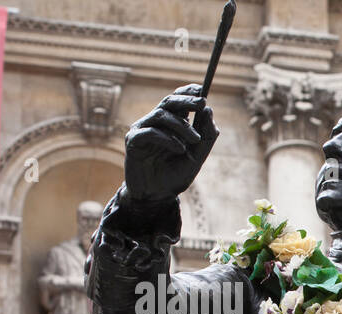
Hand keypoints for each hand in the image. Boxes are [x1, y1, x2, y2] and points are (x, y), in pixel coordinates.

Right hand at [124, 84, 218, 204]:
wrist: (157, 195)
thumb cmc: (175, 175)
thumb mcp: (197, 157)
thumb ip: (206, 136)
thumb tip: (209, 110)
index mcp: (171, 124)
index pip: (177, 100)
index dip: (188, 92)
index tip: (202, 89)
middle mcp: (155, 123)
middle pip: (168, 102)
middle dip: (186, 100)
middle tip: (202, 103)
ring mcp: (142, 130)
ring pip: (161, 115)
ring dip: (182, 126)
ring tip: (194, 140)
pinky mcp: (133, 141)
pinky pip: (150, 132)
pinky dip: (167, 138)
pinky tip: (179, 149)